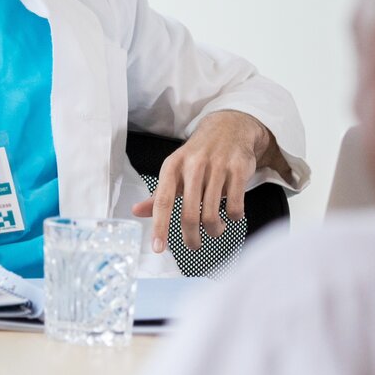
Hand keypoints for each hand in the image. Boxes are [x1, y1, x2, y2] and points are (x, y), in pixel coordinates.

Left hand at [134, 111, 271, 249]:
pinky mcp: (238, 169)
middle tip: (193, 245)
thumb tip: (136, 212)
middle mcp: (194, 165)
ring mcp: (217, 166)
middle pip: (189, 214)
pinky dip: (234, 217)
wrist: (229, 127)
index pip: (162, 201)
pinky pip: (235, 206)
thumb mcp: (175, 170)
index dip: (160, 227)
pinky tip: (232, 215)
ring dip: (214, 230)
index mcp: (173, 166)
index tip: (158, 248)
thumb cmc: (198, 155)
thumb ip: (158, 195)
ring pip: (212, 214)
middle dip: (191, 237)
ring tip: (215, 229)